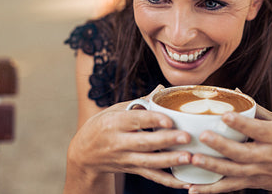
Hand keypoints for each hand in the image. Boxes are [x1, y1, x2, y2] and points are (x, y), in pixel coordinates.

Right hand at [67, 85, 192, 188]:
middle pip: (144, 143)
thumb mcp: (115, 110)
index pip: (135, 120)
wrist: (84, 153)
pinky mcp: (132, 170)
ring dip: (170, 161)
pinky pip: (152, 177)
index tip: (169, 120)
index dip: (152, 120)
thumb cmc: (103, 126)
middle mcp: (118, 142)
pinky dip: (169, 181)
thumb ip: (140, 102)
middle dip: (166, 140)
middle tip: (186, 137)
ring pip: (148, 162)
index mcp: (115, 123)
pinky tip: (185, 182)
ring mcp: (125, 158)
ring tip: (188, 157)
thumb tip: (161, 89)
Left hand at [188, 106, 271, 193]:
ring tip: (194, 159)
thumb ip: (256, 110)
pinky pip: (229, 187)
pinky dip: (211, 190)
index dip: (241, 123)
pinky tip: (193, 188)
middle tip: (203, 136)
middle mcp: (267, 156)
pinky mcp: (251, 183)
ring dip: (213, 167)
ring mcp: (258, 172)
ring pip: (233, 171)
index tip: (225, 115)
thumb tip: (234, 91)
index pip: (257, 129)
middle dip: (221, 145)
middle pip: (242, 152)